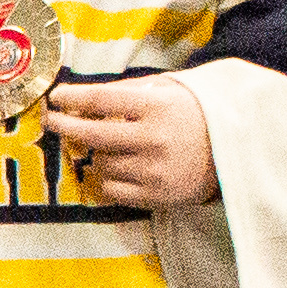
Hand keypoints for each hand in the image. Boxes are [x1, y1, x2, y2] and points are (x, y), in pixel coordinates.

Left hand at [45, 75, 218, 208]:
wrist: (234, 153)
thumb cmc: (194, 116)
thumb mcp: (169, 91)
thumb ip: (128, 91)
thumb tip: (81, 96)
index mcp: (158, 107)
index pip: (102, 100)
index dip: (73, 98)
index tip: (57, 97)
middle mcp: (154, 139)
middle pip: (92, 134)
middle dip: (64, 126)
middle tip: (52, 120)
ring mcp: (154, 171)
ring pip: (100, 164)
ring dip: (98, 154)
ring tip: (115, 147)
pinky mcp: (155, 197)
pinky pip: (110, 190)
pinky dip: (107, 179)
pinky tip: (120, 168)